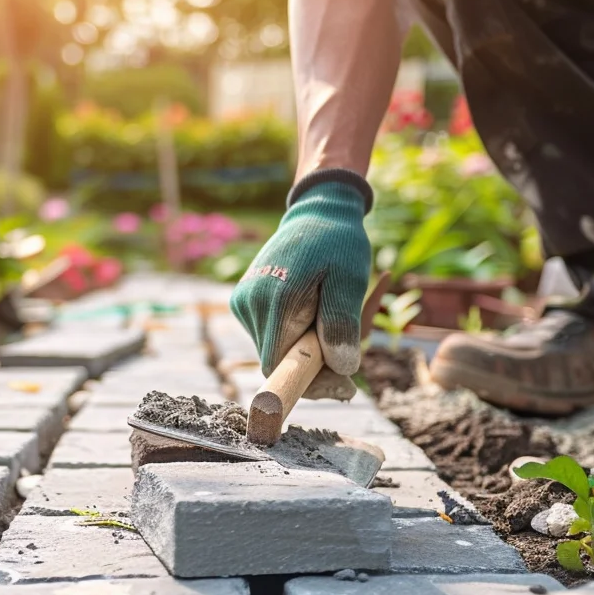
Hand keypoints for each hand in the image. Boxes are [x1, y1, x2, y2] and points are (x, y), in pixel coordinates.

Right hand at [230, 178, 371, 399]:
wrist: (316, 212)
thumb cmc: (338, 244)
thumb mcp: (350, 281)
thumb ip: (342, 326)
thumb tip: (343, 370)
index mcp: (275, 302)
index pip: (280, 368)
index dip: (309, 382)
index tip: (343, 380)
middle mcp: (250, 305)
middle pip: (277, 363)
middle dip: (314, 365)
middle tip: (348, 346)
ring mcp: (243, 304)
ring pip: (274, 352)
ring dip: (304, 349)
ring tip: (330, 319)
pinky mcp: (244, 302)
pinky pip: (270, 336)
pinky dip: (294, 335)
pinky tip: (313, 313)